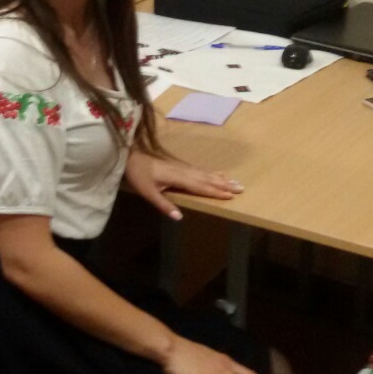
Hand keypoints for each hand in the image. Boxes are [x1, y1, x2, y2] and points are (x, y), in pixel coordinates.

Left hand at [123, 150, 242, 220]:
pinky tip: (217, 174)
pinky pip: (201, 170)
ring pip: (206, 174)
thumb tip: (179, 218)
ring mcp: (183, 167)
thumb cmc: (138, 175)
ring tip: (235, 181)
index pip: (200, 186)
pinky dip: (212, 173)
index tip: (230, 196)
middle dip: (224, 184)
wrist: (131, 155)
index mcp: (178, 178)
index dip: (215, 191)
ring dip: (221, 178)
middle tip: (241, 188)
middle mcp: (184, 171)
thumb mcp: (147, 192)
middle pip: (207, 179)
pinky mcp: (180, 166)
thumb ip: (163, 205)